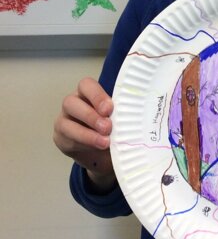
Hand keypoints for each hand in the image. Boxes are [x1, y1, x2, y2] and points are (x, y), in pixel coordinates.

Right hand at [53, 77, 116, 191]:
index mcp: (88, 93)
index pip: (86, 85)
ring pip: (65, 122)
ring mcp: (64, 120)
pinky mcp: (61, 138)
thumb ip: (122, 114)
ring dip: (86, 133)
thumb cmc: (114, 129)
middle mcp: (73, 103)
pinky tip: (96, 147)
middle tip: (108, 127)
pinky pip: (67, 139)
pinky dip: (83, 144)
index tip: (109, 108)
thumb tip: (136, 115)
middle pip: (71, 102)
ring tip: (105, 142)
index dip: (96, 95)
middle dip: (90, 116)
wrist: (104, 153)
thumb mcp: (120, 119)